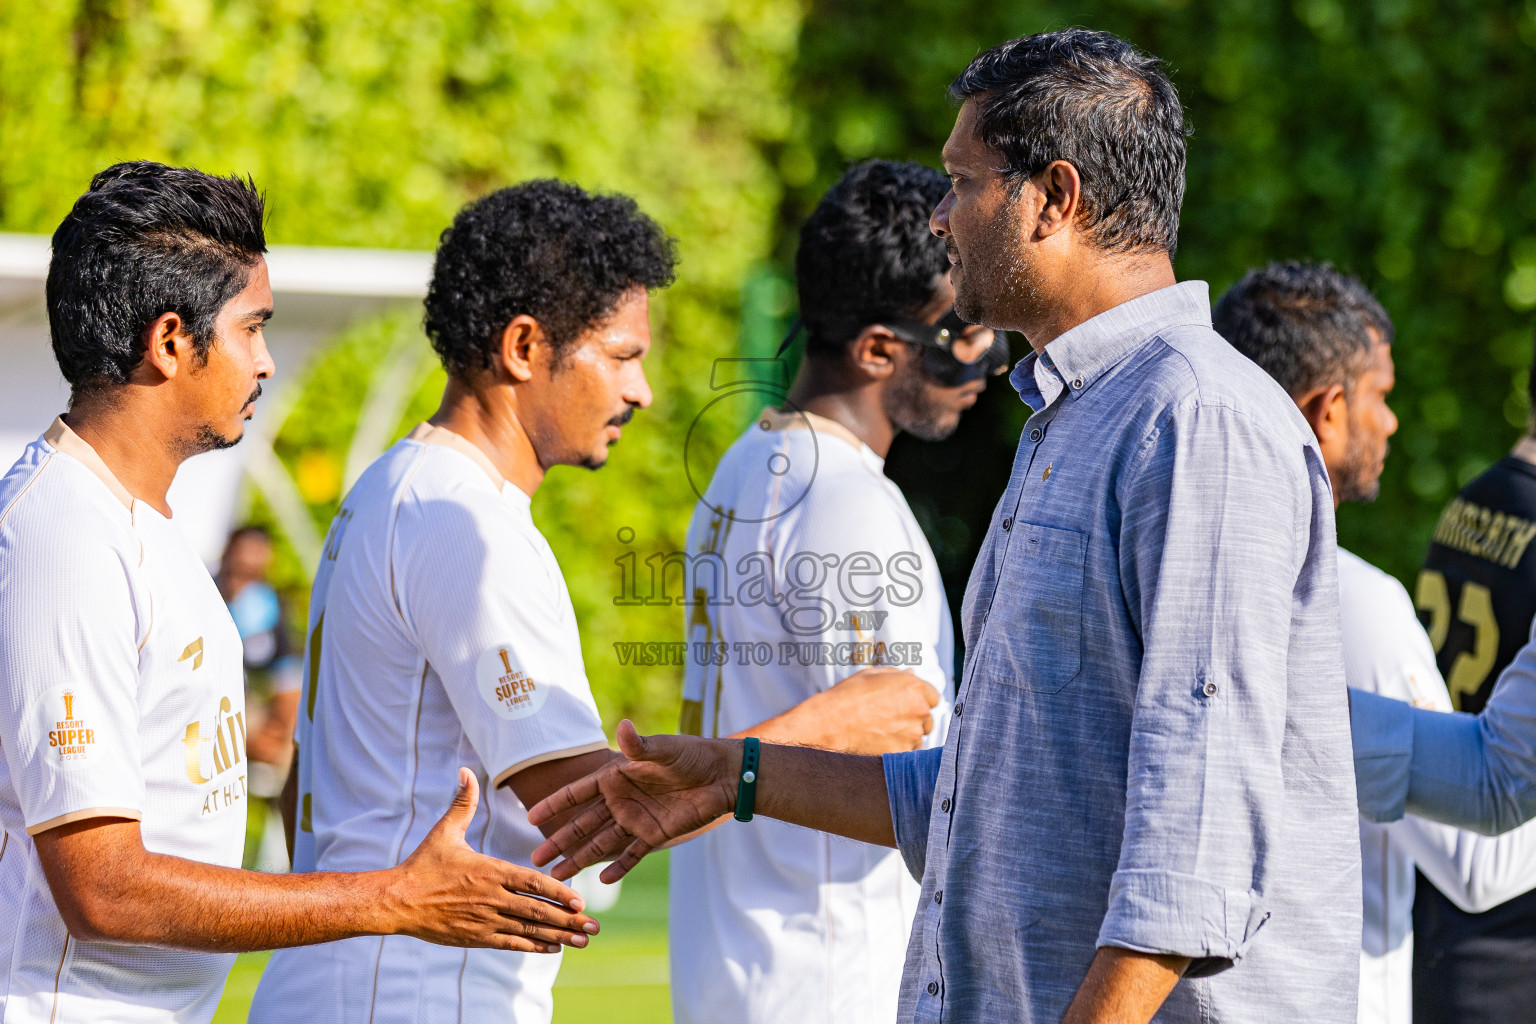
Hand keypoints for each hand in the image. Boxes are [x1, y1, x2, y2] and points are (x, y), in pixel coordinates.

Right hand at [385, 768, 600, 951]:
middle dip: (568, 919)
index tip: (580, 901)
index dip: (558, 892)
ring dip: (558, 936)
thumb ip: (463, 802)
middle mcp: (492, 897)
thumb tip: (466, 770)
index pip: (532, 883)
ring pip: (528, 930)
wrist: (397, 900)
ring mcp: (484, 920)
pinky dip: (533, 946)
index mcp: (490, 870)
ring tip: (582, 940)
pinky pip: (511, 943)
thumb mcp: (445, 830)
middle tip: (594, 926)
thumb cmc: (423, 864)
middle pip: (537, 910)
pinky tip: (553, 949)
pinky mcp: (475, 937)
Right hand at [528, 721, 737, 882]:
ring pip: (601, 843)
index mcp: (617, 777)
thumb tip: (622, 725)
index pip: (579, 792)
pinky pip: (633, 854)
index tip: (532, 816)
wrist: (722, 775)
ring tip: (557, 875)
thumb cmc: (691, 755)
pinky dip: (619, 867)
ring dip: (580, 858)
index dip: (556, 803)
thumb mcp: (663, 749)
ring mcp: (636, 819)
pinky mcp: (655, 834)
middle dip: (560, 840)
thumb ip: (640, 746)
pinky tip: (602, 881)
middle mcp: (621, 800)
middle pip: (583, 823)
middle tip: (536, 858)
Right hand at [776, 667, 940, 754]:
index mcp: (914, 687)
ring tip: (880, 731)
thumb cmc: (847, 697)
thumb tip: (912, 674)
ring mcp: (912, 734)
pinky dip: (897, 749)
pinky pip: (907, 753)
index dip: (919, 700)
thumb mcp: (872, 676)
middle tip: (890, 719)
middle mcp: (918, 710)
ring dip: (906, 736)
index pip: (933, 697)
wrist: (829, 724)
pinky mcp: (903, 753)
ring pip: (918, 737)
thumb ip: (897, 676)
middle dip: (914, 719)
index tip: (906, 704)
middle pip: (927, 719)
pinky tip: (878, 742)